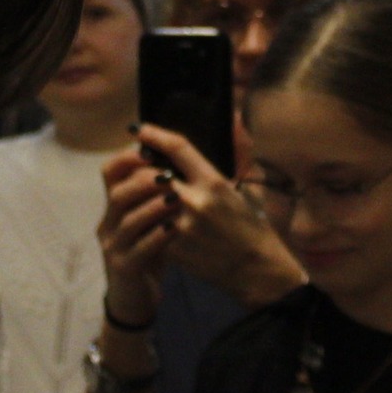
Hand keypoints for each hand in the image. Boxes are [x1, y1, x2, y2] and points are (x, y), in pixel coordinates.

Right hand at [98, 145, 179, 325]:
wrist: (135, 300)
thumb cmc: (147, 254)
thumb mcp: (149, 222)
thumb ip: (156, 196)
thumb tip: (175, 162)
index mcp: (114, 208)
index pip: (110, 173)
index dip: (127, 158)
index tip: (151, 150)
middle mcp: (108, 224)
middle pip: (117, 194)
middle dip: (143, 181)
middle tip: (169, 176)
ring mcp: (113, 248)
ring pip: (127, 221)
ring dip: (152, 207)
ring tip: (175, 199)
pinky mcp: (123, 268)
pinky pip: (138, 249)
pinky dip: (157, 237)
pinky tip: (174, 229)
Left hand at [136, 124, 304, 308]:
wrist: (256, 270)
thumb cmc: (252, 228)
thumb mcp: (244, 190)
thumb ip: (234, 157)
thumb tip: (232, 121)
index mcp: (214, 183)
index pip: (178, 148)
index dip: (156, 135)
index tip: (141, 129)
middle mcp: (196, 202)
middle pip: (152, 174)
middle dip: (140, 168)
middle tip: (136, 165)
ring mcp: (182, 227)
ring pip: (147, 202)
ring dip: (143, 197)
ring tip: (142, 195)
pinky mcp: (174, 249)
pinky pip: (152, 228)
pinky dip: (151, 222)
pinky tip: (152, 222)